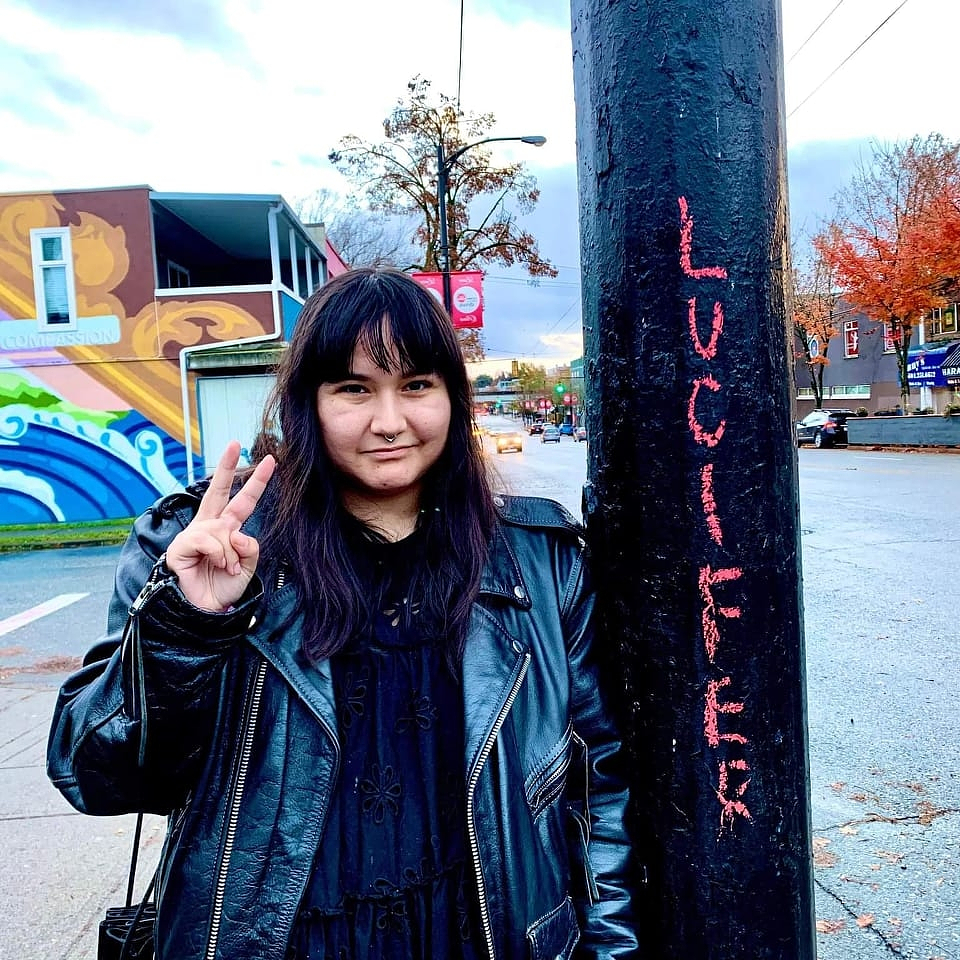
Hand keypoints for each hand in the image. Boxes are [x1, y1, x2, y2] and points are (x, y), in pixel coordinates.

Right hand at [165, 442, 275, 611]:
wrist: (207, 611)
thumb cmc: (225, 587)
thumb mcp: (248, 566)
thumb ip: (250, 547)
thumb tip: (238, 533)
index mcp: (226, 528)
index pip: (242, 501)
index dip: (255, 482)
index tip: (269, 460)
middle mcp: (209, 526)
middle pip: (217, 491)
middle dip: (225, 467)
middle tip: (233, 443)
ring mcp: (194, 534)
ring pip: (222, 529)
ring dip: (231, 552)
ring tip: (228, 568)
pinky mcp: (181, 547)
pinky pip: (207, 540)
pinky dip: (219, 554)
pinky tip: (216, 565)